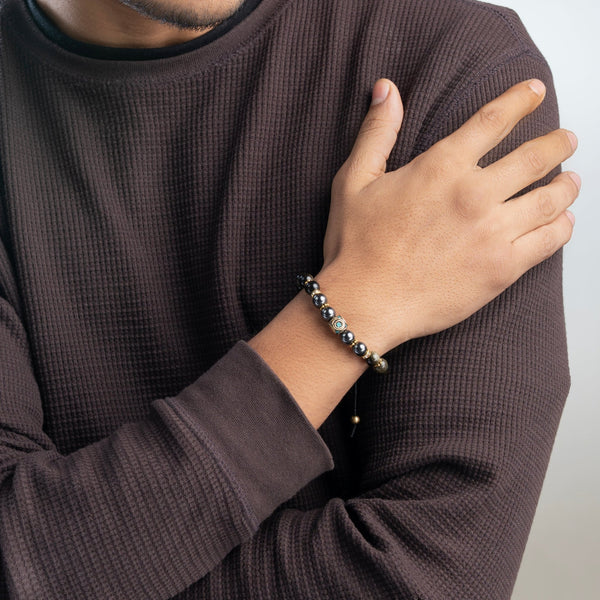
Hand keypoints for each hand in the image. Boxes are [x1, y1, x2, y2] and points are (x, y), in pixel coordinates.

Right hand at [319, 78, 578, 352]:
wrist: (366, 303)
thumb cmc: (356, 246)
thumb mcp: (353, 181)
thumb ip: (377, 132)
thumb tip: (388, 89)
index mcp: (441, 167)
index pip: (494, 120)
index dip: (520, 101)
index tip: (534, 93)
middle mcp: (474, 194)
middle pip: (535, 157)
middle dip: (558, 143)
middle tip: (566, 140)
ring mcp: (493, 233)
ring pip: (551, 199)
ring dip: (567, 185)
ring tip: (571, 180)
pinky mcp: (502, 269)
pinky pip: (549, 241)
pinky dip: (563, 227)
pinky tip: (564, 221)